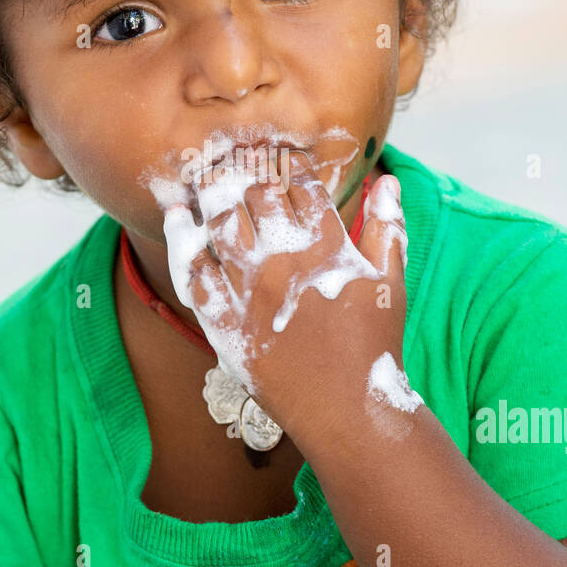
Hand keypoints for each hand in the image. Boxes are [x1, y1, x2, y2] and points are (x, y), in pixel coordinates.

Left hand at [162, 148, 412, 440]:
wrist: (346, 409)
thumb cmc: (373, 345)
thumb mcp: (391, 282)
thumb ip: (388, 228)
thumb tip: (386, 180)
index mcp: (328, 247)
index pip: (301, 185)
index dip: (287, 163)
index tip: (277, 156)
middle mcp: (286, 262)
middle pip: (257, 195)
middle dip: (246, 170)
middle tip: (234, 156)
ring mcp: (251, 291)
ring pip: (222, 223)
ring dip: (212, 192)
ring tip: (205, 174)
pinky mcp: (225, 322)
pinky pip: (194, 273)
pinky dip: (182, 240)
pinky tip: (176, 216)